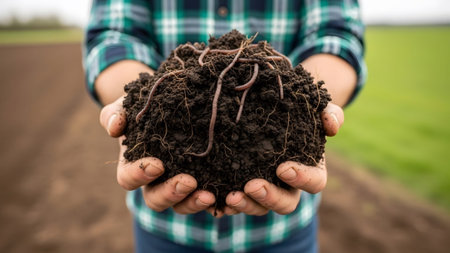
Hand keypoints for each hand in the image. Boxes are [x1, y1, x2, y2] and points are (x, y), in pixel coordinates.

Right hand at [99, 96, 215, 213]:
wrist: (173, 104)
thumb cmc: (148, 106)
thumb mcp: (130, 104)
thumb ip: (117, 113)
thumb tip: (115, 127)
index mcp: (134, 166)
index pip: (128, 179)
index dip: (139, 175)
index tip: (157, 164)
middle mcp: (156, 181)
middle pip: (156, 199)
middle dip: (171, 193)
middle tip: (188, 181)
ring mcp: (179, 185)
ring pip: (182, 205)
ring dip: (194, 203)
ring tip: (210, 194)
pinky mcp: (203, 183)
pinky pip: (209, 200)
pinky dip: (219, 202)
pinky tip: (231, 196)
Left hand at [222, 102, 343, 215]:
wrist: (271, 112)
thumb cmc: (297, 112)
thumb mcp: (313, 108)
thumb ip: (328, 113)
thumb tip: (331, 125)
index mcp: (310, 170)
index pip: (314, 182)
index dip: (302, 179)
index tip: (283, 168)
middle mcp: (289, 186)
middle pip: (285, 203)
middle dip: (269, 197)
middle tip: (251, 186)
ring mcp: (266, 190)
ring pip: (259, 208)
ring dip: (246, 205)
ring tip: (230, 197)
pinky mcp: (244, 190)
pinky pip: (236, 204)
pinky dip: (225, 205)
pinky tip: (213, 200)